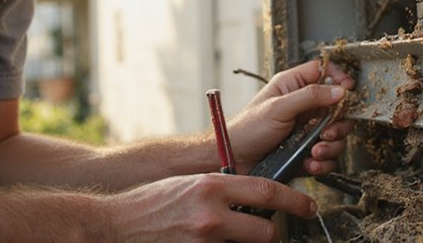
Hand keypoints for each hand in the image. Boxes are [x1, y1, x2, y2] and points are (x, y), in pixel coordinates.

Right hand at [104, 172, 316, 241]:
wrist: (115, 225)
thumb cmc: (150, 203)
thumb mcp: (190, 184)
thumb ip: (221, 190)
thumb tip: (252, 197)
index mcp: (210, 187)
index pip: (267, 190)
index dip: (295, 199)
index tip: (307, 205)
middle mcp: (211, 215)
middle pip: (266, 231)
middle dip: (272, 233)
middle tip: (269, 230)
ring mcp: (204, 242)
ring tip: (233, 236)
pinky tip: (213, 242)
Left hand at [228, 59, 354, 175]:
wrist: (234, 161)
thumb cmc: (247, 129)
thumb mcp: (278, 107)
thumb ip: (310, 96)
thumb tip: (340, 90)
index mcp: (293, 86)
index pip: (324, 72)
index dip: (339, 78)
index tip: (347, 91)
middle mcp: (303, 106)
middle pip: (337, 107)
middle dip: (337, 123)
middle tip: (327, 133)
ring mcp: (306, 130)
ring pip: (336, 134)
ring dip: (331, 145)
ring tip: (315, 151)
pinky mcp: (306, 151)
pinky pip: (327, 156)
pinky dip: (323, 162)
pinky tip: (310, 163)